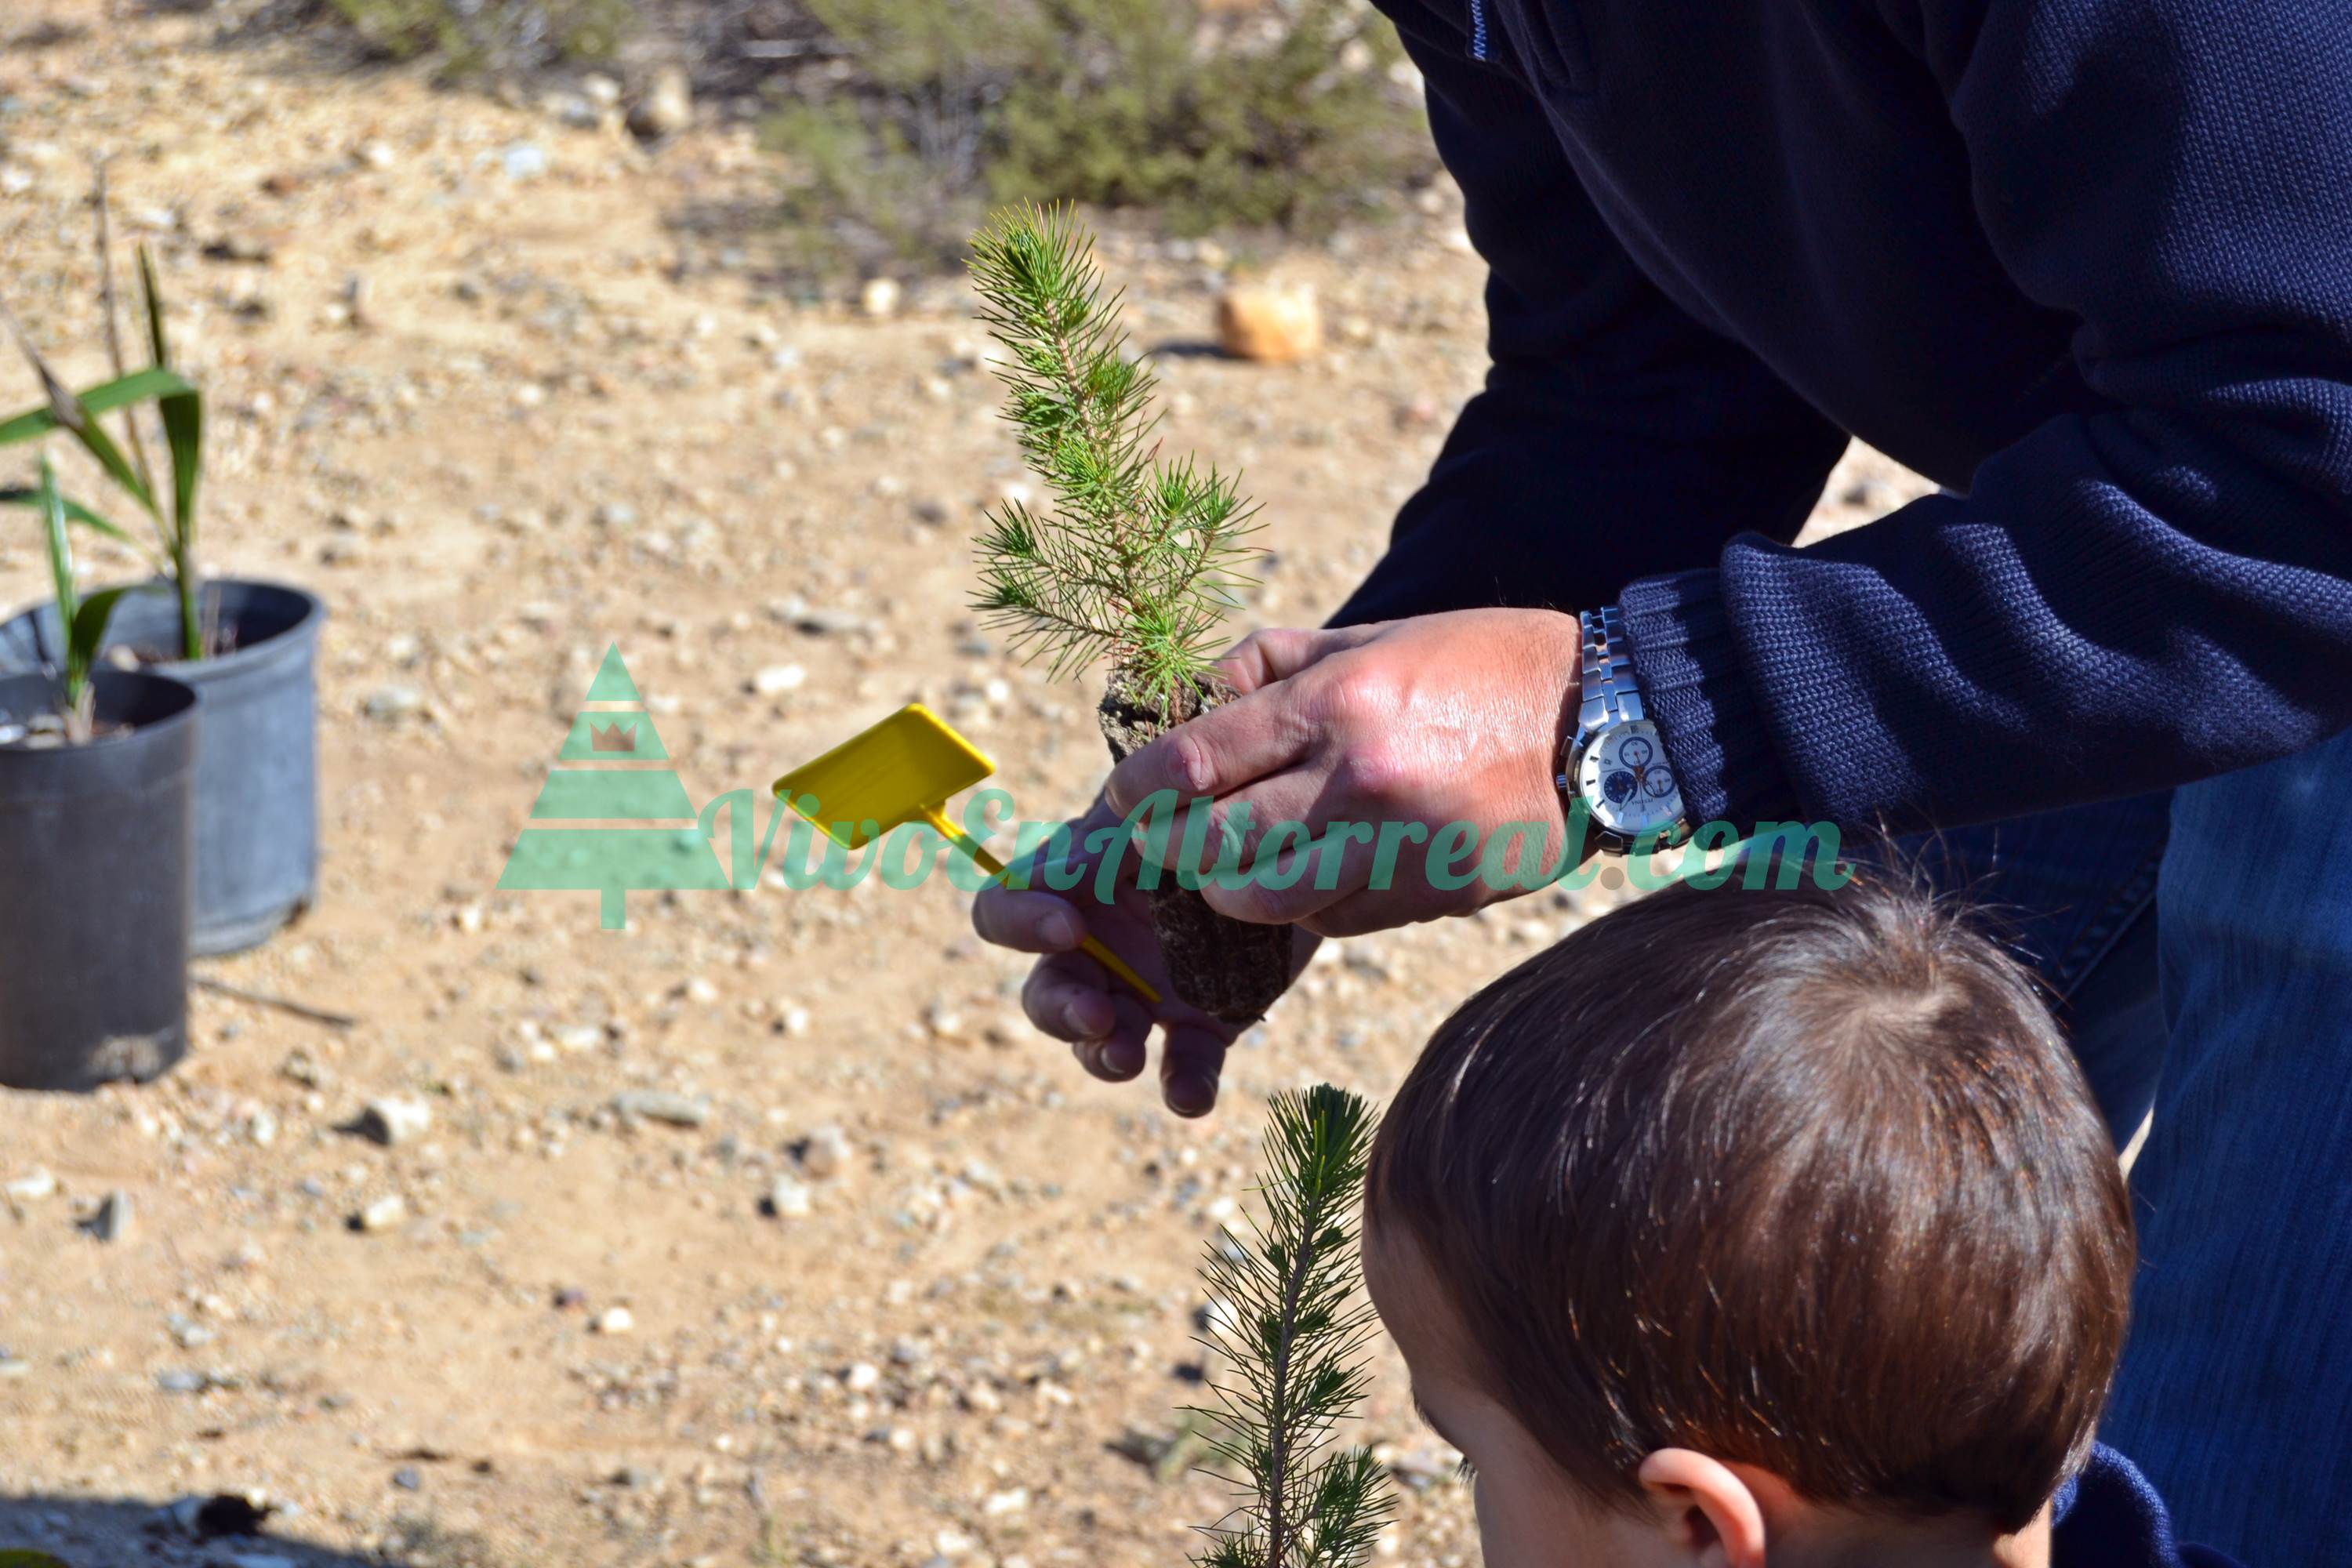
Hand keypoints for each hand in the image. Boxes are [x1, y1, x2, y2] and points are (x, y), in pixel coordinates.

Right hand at [971, 790, 1320, 1117]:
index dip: (1018, 924)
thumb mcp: (1153, 813)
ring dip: (1104, 1055)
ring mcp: (1148, 994)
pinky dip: (1182, 1088)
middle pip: (1047, 995)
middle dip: (1062, 1010)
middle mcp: (1099, 951)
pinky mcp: (1204, 1025)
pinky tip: (1190, 1097)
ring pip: (1102, 1042)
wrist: (1296, 841)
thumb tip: (1048, 873)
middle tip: (1099, 1012)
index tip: (1067, 924)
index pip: (1004, 913)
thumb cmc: (1208, 810)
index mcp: (1072, 892)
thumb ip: (1104, 837)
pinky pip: (1183, 1068)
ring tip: (1127, 1054)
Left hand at [1104, 608, 1587, 937]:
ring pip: (1264, 900)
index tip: (1122, 794)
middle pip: (1213, 843)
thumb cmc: (1479, 664)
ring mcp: (1394, 850)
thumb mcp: (1372, 636)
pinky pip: (1329, 920)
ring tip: (1219, 871)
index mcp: (1338, 705)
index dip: (1140, 785)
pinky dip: (1299, 906)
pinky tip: (1303, 877)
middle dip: (1166, 848)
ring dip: (1225, 892)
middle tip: (1155, 841)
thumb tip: (1188, 695)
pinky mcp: (1425, 897)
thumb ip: (1272, 664)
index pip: (1197, 760)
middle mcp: (1358, 783)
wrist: (1600, 726)